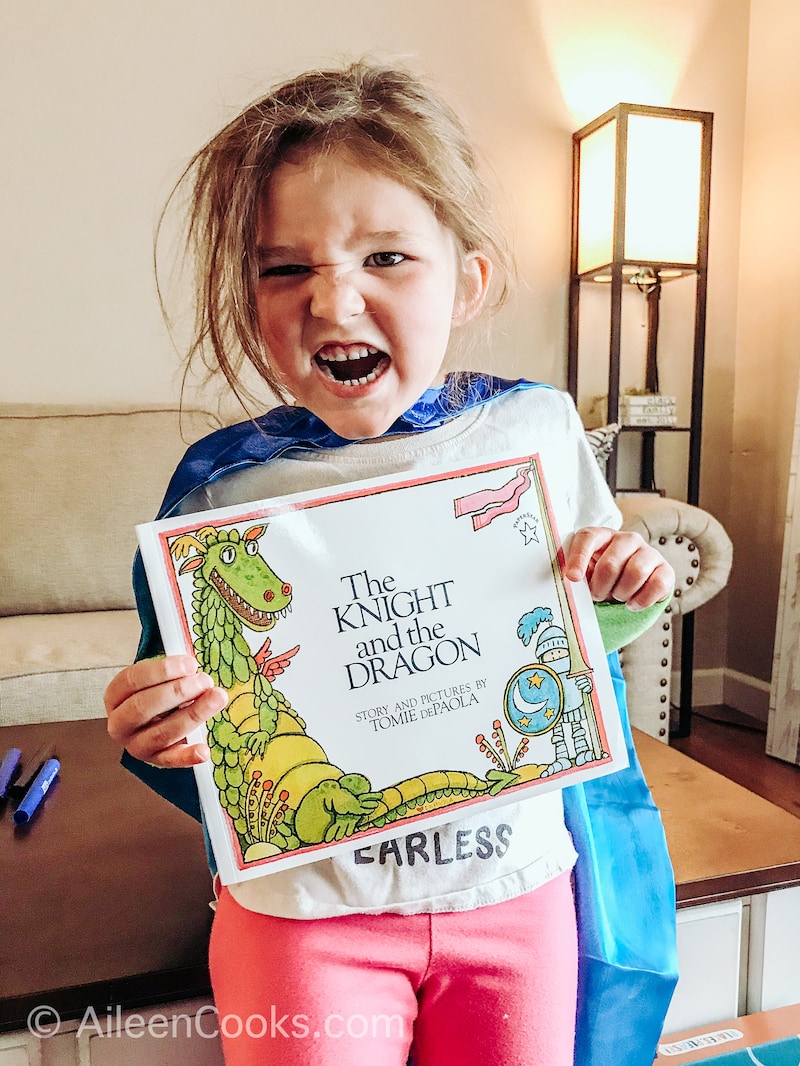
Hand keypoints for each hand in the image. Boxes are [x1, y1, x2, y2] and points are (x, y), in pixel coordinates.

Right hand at [104, 655, 227, 767]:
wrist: (155, 721)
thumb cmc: (159, 692)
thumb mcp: (158, 677)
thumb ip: (172, 669)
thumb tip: (192, 664)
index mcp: (115, 696)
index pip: (132, 680)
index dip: (162, 670)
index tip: (191, 664)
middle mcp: (120, 724)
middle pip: (142, 706)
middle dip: (177, 691)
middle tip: (205, 680)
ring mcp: (136, 745)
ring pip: (161, 733)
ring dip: (192, 715)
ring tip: (217, 698)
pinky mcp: (155, 761)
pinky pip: (171, 760)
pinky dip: (188, 757)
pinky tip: (204, 751)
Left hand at [563, 527, 673, 610]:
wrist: (628, 587)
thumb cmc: (601, 578)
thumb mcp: (585, 573)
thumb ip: (576, 573)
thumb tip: (570, 578)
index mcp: (602, 536)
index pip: (588, 538)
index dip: (578, 558)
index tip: (572, 578)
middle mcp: (627, 539)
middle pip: (610, 563)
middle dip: (600, 587)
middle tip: (597, 595)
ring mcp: (649, 552)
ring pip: (635, 573)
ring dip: (621, 593)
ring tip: (617, 597)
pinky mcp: (665, 569)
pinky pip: (657, 585)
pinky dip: (641, 600)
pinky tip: (632, 603)